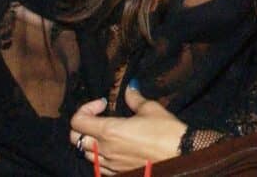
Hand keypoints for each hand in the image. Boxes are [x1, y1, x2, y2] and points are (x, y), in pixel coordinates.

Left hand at [69, 86, 186, 174]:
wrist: (181, 154)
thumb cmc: (166, 131)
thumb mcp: (151, 109)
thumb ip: (134, 98)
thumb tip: (130, 88)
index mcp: (109, 131)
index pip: (77, 121)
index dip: (86, 108)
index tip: (104, 103)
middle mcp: (105, 149)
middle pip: (75, 139)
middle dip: (83, 125)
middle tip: (99, 117)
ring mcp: (110, 164)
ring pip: (86, 154)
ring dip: (92, 141)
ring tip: (108, 133)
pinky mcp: (118, 173)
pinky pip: (99, 166)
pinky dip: (101, 156)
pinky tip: (115, 148)